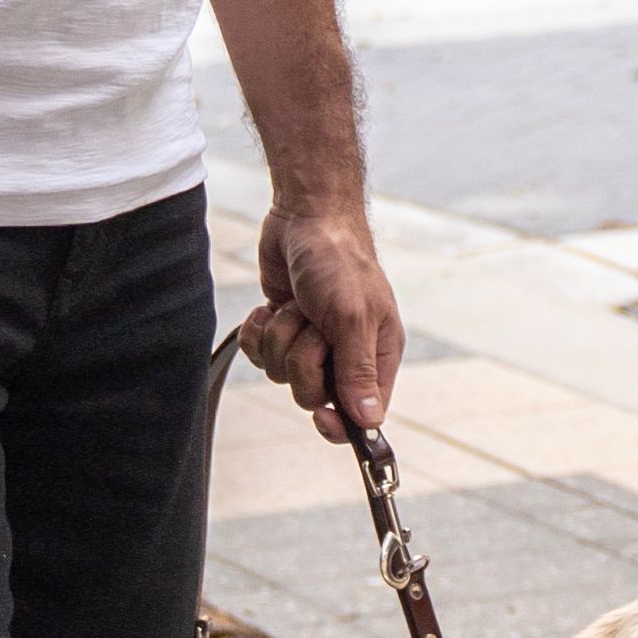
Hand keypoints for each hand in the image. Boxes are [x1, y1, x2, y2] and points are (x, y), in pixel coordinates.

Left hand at [247, 192, 403, 439]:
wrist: (304, 216)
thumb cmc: (340, 259)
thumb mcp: (353, 317)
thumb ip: (358, 370)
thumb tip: (370, 420)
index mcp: (378, 354)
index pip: (364, 412)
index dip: (340, 422)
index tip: (321, 416)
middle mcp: (347, 353)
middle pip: (313, 394)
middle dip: (302, 361)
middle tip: (311, 327)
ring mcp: (312, 341)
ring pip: (281, 375)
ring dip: (280, 338)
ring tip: (296, 306)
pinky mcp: (283, 328)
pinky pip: (259, 354)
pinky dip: (258, 331)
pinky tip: (273, 306)